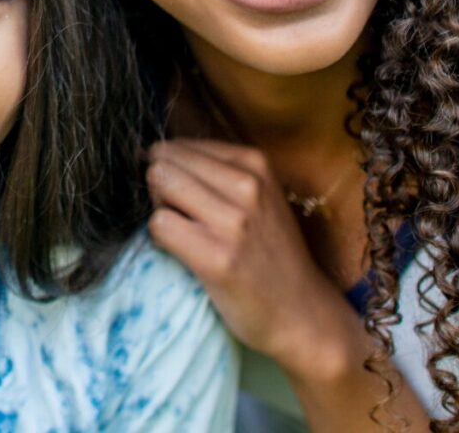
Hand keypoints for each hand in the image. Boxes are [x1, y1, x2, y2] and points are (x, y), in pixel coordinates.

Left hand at [145, 139, 355, 371]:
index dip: (171, 170)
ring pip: (159, 184)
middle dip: (159, 186)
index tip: (184, 196)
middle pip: (164, 161)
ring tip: (182, 232)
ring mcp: (233, 222)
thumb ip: (218, 172)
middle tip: (177, 215)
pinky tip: (181, 251)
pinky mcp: (217, 258)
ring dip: (159, 209)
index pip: (180, 145)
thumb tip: (155, 154)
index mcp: (256, 163)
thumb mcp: (260, 196)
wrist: (302, 313)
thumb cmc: (272, 254)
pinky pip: (160, 225)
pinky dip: (159, 237)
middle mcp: (247, 185)